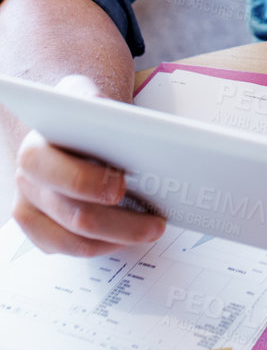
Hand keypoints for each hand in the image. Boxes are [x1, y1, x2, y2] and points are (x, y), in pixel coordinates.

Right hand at [12, 76, 165, 256]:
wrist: (67, 131)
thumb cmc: (80, 119)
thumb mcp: (85, 99)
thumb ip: (94, 105)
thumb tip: (114, 118)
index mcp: (35, 152)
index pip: (60, 176)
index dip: (91, 184)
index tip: (123, 185)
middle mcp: (28, 185)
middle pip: (76, 216)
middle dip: (122, 222)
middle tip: (155, 221)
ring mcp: (32, 212)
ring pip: (79, 242)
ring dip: (121, 238)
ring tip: (152, 228)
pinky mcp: (43, 233)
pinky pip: (77, 250)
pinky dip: (109, 245)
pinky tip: (132, 234)